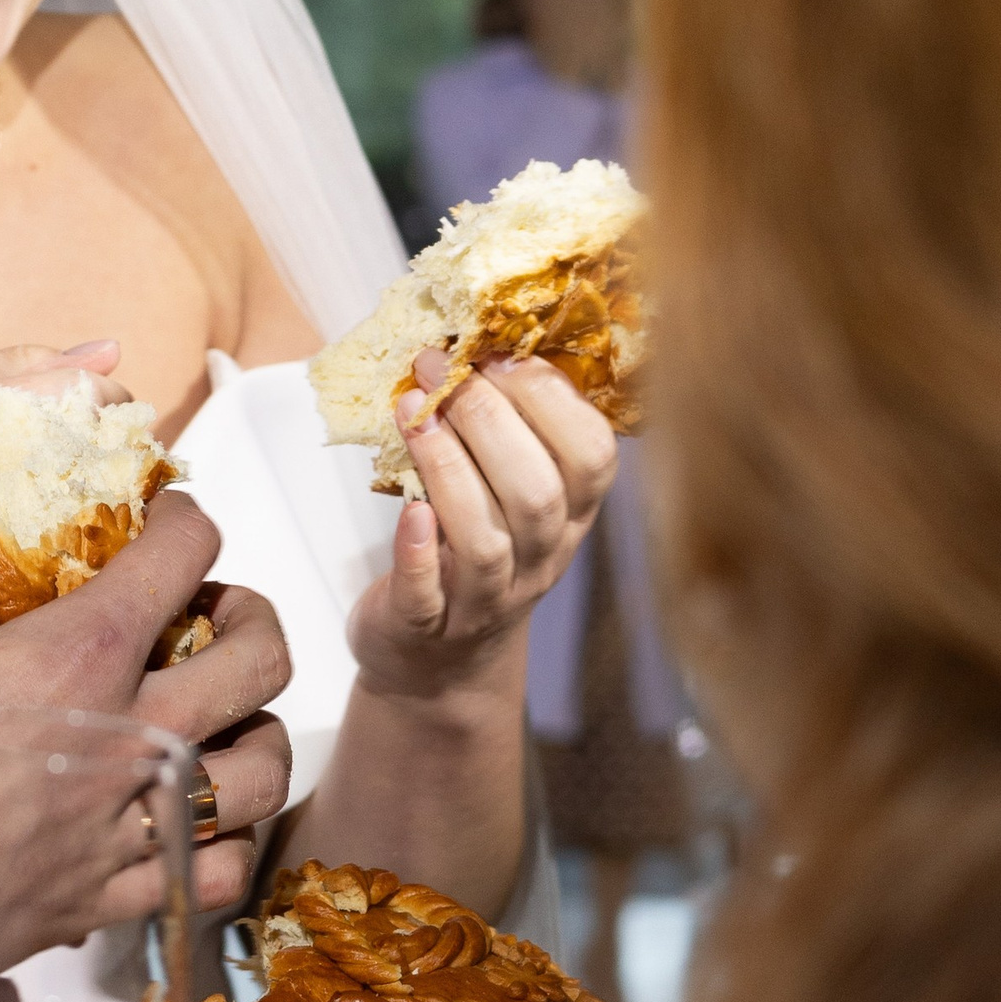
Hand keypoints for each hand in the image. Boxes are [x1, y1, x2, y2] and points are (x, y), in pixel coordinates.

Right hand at [0, 483, 293, 961]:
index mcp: (76, 655)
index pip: (178, 556)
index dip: (186, 522)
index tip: (173, 522)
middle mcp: (127, 736)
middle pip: (258, 660)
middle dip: (251, 618)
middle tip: (220, 613)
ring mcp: (127, 823)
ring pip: (262, 775)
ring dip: (259, 734)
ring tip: (231, 722)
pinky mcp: (109, 898)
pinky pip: (215, 875)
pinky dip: (225, 846)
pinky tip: (201, 826)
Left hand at [346, 348, 617, 706]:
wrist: (435, 662)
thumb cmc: (470, 552)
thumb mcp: (507, 494)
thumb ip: (506, 430)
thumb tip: (475, 338)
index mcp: (567, 515)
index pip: (591, 457)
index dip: (548, 396)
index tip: (496, 351)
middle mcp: (539, 559)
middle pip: (538, 493)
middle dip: (489, 419)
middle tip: (436, 368)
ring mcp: (485, 599)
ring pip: (487, 540)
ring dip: (448, 469)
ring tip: (410, 413)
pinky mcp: (425, 627)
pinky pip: (429, 596)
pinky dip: (419, 554)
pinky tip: (409, 512)